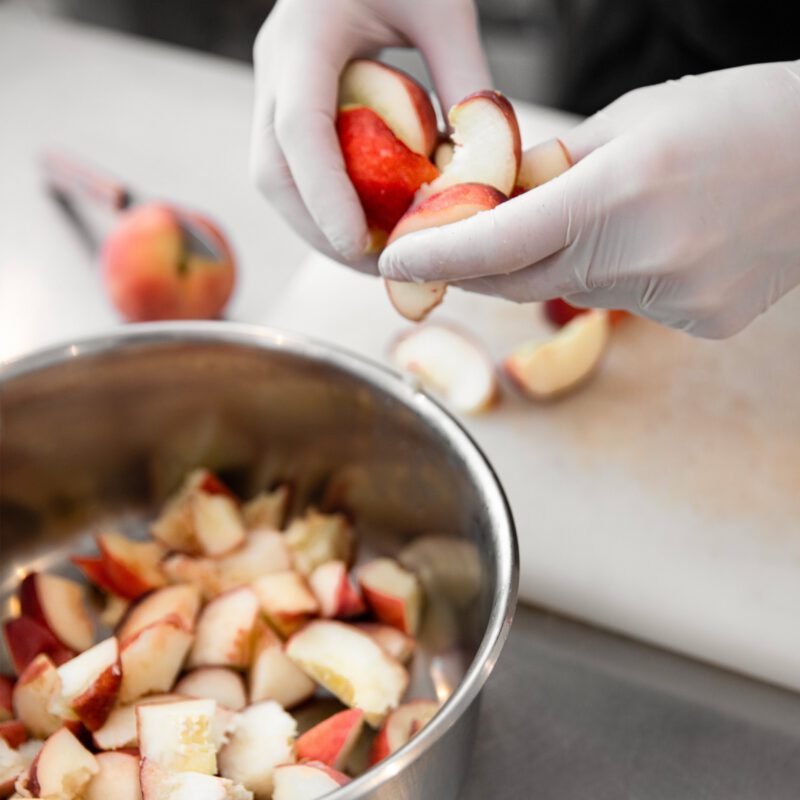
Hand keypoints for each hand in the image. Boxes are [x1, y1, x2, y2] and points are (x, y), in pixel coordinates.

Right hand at [250, 0, 489, 270]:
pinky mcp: (285, 102)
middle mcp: (275, 66)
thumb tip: (481, 165)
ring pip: (275, 178)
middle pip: (273, 171)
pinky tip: (364, 222)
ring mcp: (273, 86)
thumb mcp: (444, 6)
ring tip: (375, 256)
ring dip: (318, 226)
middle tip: (378, 268)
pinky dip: (323, 204)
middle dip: (319, 230)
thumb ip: (463, 80)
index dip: (325, 195)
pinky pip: (291, 168)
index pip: (300, 128)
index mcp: (306, 36)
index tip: (357, 246)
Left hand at [380, 62, 799, 337]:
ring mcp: (675, 298)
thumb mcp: (635, 118)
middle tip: (450, 248)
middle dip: (480, 267)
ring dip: (558, 262)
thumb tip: (502, 200)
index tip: (394, 262)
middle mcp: (644, 255)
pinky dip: (615, 274)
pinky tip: (654, 239)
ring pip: (573, 291)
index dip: (437, 255)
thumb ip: (558, 168)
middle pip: (521, 281)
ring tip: (597, 217)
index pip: (497, 242)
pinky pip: (624, 303)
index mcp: (620, 190)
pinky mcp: (699, 321)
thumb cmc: (740, 116)